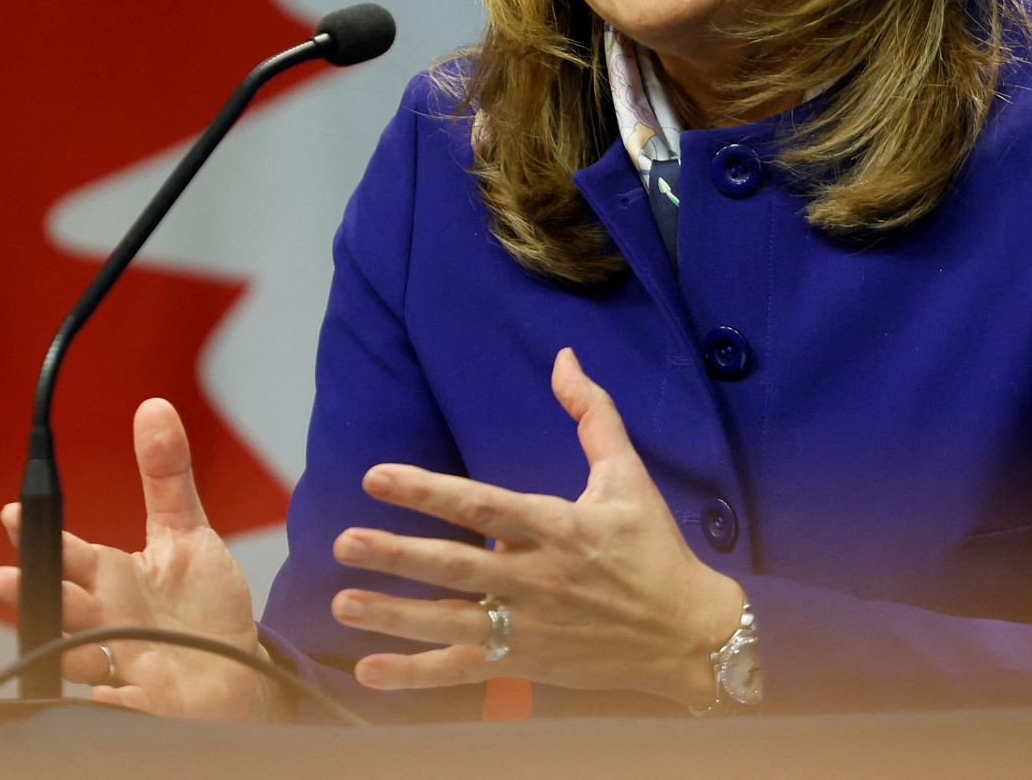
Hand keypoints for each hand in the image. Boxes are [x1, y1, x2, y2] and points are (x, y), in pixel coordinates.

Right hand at [0, 397, 282, 719]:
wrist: (234, 670)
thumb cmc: (200, 604)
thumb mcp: (186, 533)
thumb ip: (167, 475)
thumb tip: (155, 406)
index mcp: (110, 577)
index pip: (67, 554)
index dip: (40, 536)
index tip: (12, 515)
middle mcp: (106, 620)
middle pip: (60, 605)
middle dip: (31, 594)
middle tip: (5, 579)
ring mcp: (121, 662)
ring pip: (81, 658)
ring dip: (71, 650)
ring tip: (74, 640)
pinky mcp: (145, 701)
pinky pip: (122, 704)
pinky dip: (115, 700)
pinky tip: (112, 693)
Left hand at [328, 348, 743, 707]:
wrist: (690, 635)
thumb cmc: (655, 549)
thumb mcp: (628, 474)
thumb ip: (592, 413)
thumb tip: (563, 357)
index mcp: (558, 527)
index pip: (483, 505)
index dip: (427, 491)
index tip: (377, 476)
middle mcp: (537, 578)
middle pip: (456, 566)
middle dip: (396, 554)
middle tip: (343, 542)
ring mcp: (529, 627)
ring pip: (451, 622)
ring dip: (394, 615)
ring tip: (341, 603)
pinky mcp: (527, 664)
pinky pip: (463, 672)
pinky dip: (415, 675)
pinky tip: (367, 671)